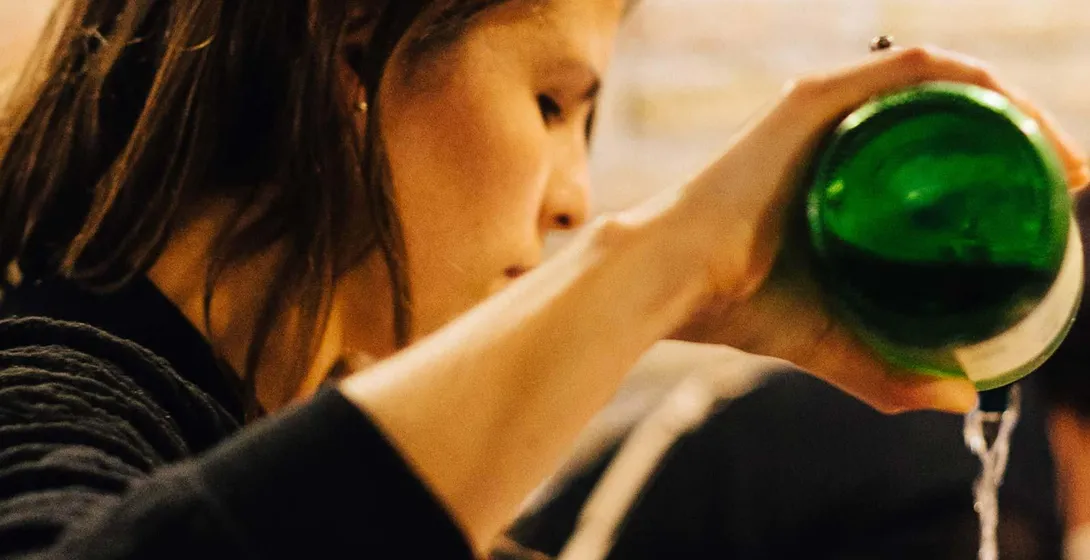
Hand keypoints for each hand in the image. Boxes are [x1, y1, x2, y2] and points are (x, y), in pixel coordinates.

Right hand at [668, 46, 1088, 413]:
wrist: (669, 281)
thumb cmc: (733, 305)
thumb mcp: (830, 339)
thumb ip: (889, 370)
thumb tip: (962, 398)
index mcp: (833, 174)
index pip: (931, 149)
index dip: (1000, 164)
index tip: (1052, 200)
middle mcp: (831, 130)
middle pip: (944, 112)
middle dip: (1018, 138)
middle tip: (1064, 183)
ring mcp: (822, 108)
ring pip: (938, 83)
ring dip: (1011, 107)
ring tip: (1057, 158)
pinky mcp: (813, 99)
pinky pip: (908, 69)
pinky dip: (971, 82)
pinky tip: (1015, 116)